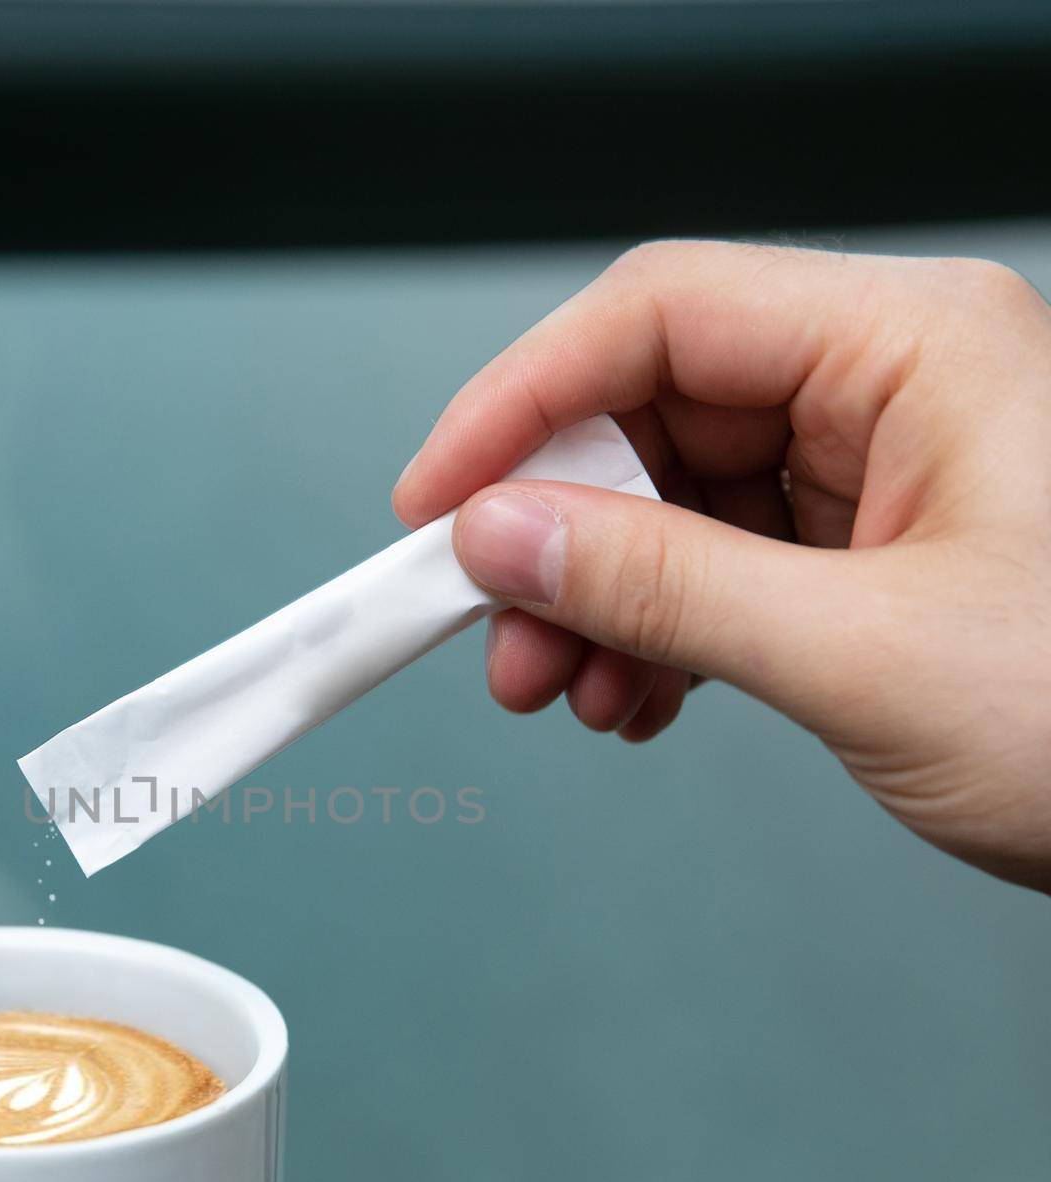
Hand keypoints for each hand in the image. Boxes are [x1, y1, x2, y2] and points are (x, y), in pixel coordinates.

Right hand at [394, 241, 1050, 892]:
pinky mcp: (871, 549)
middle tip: (495, 638)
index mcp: (912, 347)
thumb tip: (504, 540)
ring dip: (599, 601)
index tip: (434, 501)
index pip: (657, 318)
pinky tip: (639, 698)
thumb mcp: (863, 653)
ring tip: (564, 694)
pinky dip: (661, 633)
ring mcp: (880, 469)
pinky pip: (721, 564)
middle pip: (652, 415)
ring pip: (675, 502)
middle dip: (557, 536)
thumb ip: (664, 588)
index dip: (520, 404)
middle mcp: (889, 387)